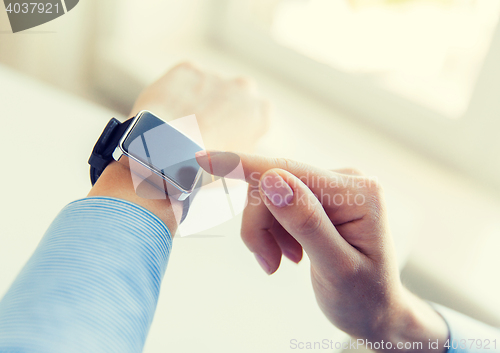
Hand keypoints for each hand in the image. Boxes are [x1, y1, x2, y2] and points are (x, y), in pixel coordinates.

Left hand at [88, 63, 271, 231]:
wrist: (166, 154)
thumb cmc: (203, 170)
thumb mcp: (237, 171)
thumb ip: (246, 154)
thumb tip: (239, 155)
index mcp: (261, 112)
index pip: (256, 117)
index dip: (239, 129)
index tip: (224, 140)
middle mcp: (244, 88)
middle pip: (235, 96)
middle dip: (222, 109)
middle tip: (202, 132)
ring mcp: (214, 75)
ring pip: (208, 87)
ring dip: (199, 100)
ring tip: (180, 125)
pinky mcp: (187, 69)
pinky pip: (184, 80)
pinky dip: (177, 92)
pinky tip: (168, 112)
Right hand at [195, 151, 448, 351]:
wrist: (376, 310)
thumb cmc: (364, 296)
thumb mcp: (337, 267)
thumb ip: (305, 222)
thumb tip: (270, 180)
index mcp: (357, 192)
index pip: (288, 170)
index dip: (242, 164)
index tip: (203, 158)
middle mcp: (346, 180)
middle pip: (274, 185)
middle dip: (260, 224)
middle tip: (267, 262)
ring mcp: (333, 188)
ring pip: (271, 196)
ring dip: (266, 231)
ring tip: (282, 262)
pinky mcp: (321, 198)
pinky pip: (278, 204)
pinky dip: (273, 231)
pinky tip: (290, 253)